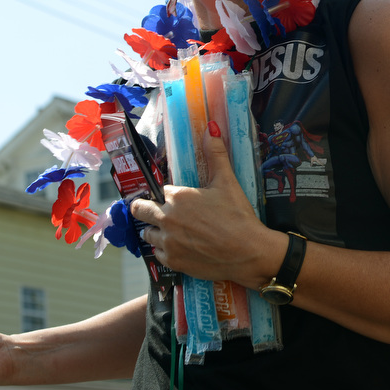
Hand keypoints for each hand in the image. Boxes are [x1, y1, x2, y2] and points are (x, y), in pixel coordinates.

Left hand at [129, 121, 277, 286]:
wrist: (250, 252)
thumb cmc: (238, 216)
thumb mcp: (227, 182)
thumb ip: (216, 154)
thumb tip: (211, 127)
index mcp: (176, 197)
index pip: (159, 190)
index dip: (167, 193)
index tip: (171, 196)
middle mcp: (166, 219)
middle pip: (139, 210)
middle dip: (144, 208)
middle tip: (156, 210)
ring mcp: (168, 242)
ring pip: (147, 234)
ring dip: (155, 231)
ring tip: (171, 231)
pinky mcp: (173, 262)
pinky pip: (158, 254)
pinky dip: (165, 250)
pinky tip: (179, 247)